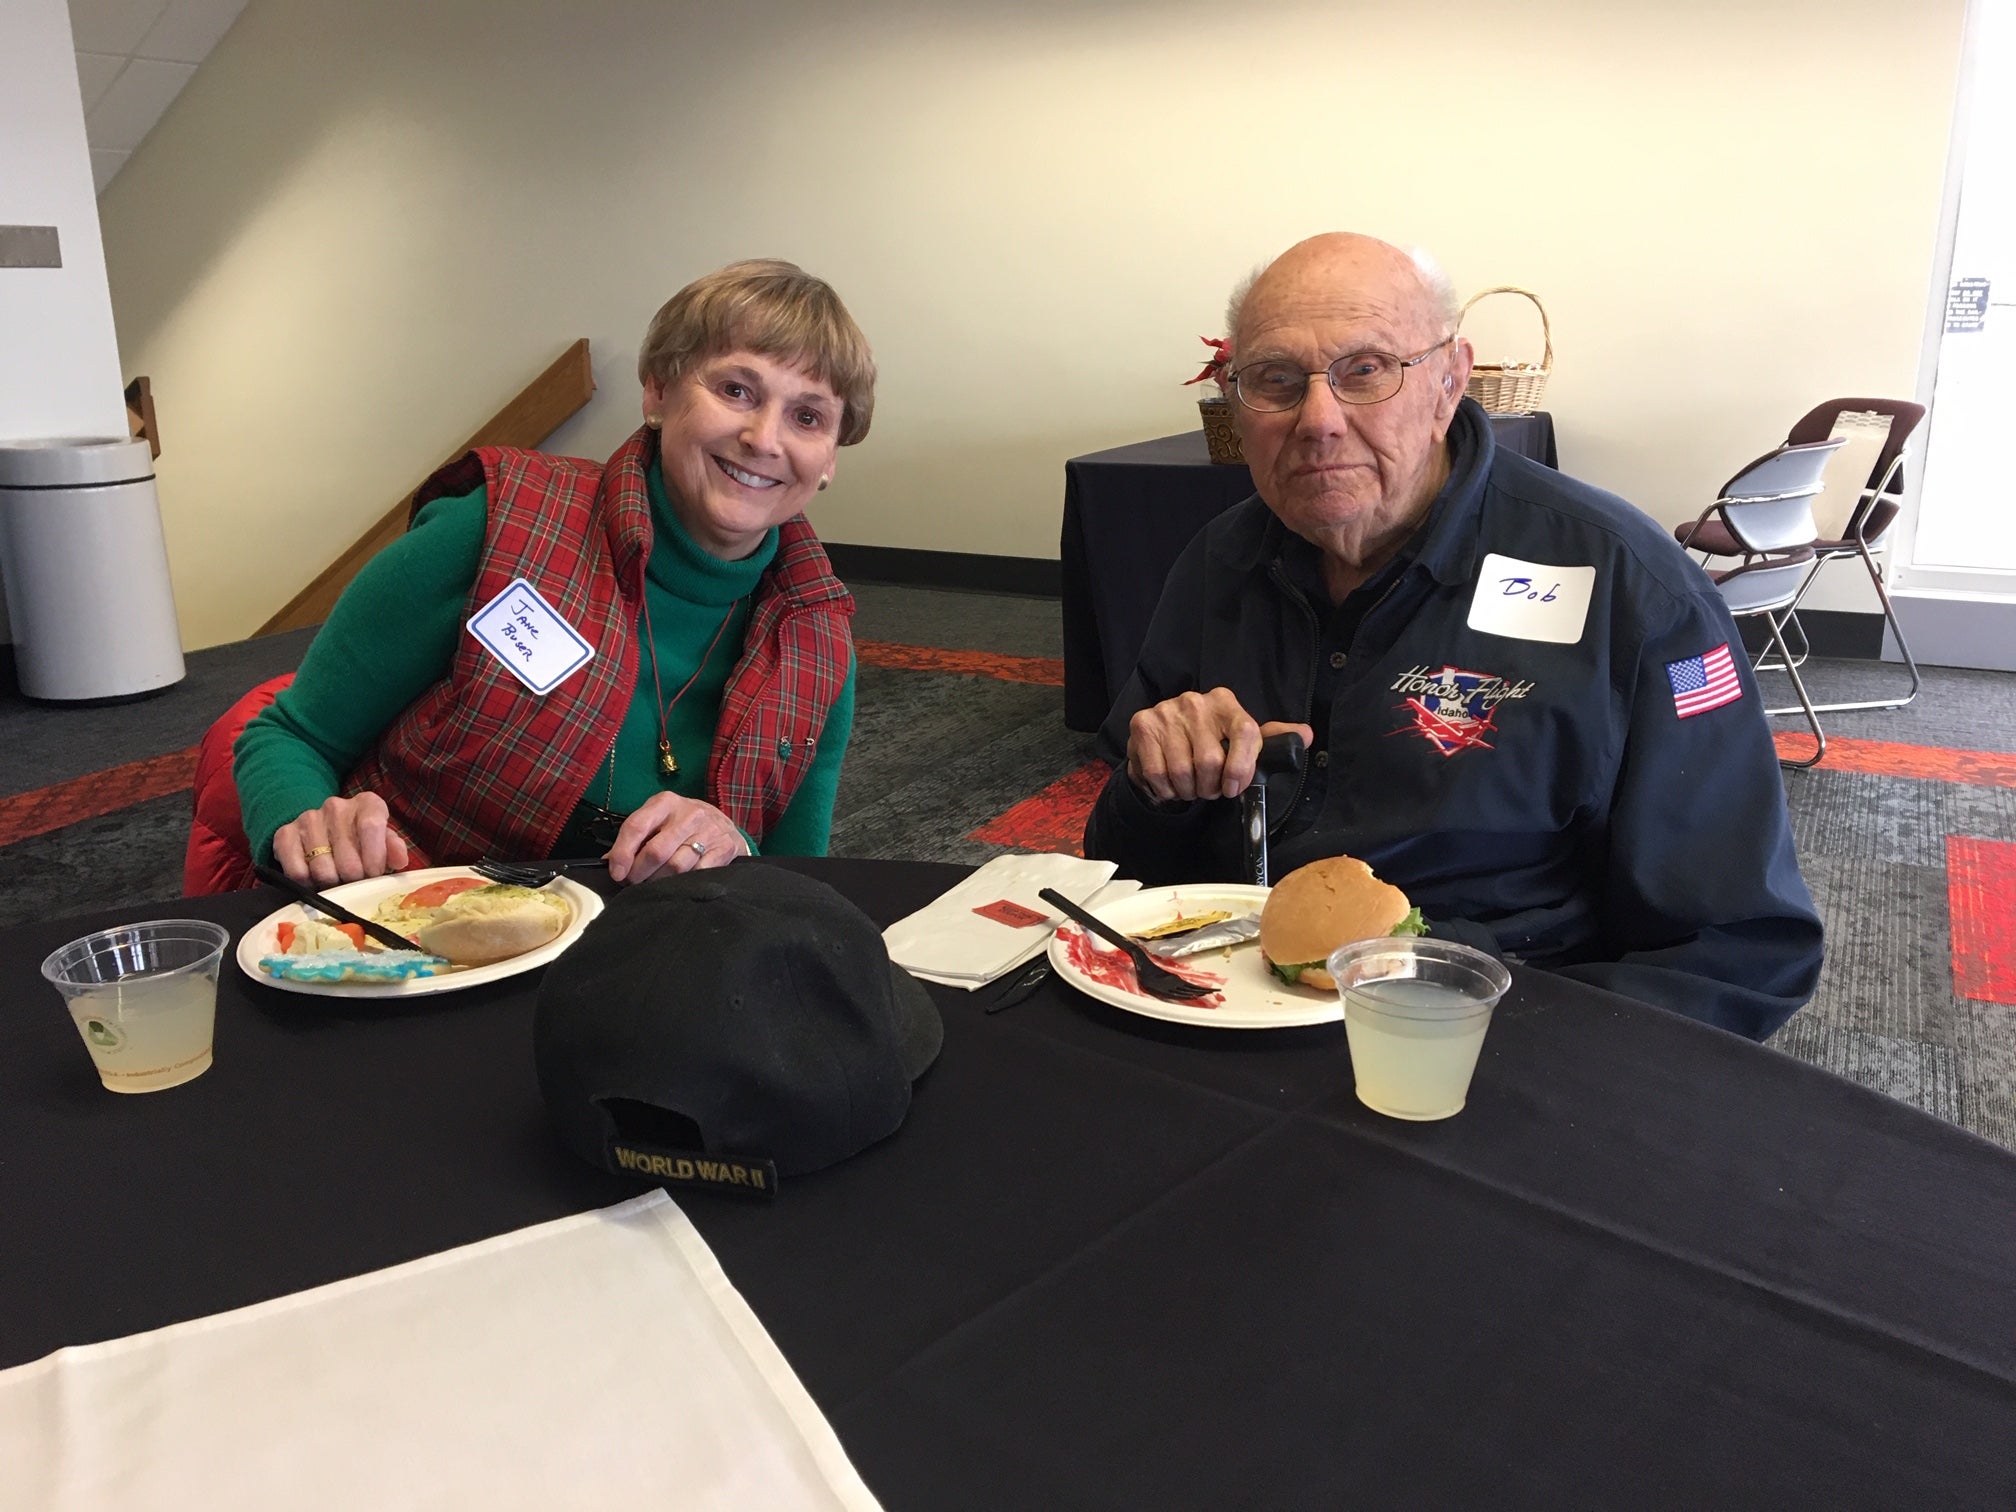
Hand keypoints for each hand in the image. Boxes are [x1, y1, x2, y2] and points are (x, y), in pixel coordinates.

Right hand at [273, 792, 410, 886]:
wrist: (322, 830)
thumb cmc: (362, 840)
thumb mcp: (383, 840)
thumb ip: (393, 848)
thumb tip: (400, 861)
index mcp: (367, 804)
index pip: (371, 827)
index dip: (374, 858)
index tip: (374, 875)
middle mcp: (336, 806)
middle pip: (348, 859)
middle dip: (354, 879)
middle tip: (354, 881)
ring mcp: (308, 818)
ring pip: (322, 869)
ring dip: (331, 884)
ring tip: (336, 880)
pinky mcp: (285, 834)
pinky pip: (297, 872)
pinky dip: (307, 884)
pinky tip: (315, 880)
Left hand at [605, 792, 745, 883]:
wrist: (724, 824)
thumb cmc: (681, 823)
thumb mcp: (658, 819)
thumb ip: (635, 836)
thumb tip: (610, 861)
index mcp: (665, 802)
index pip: (636, 826)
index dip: (623, 853)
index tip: (617, 873)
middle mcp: (688, 815)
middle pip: (656, 851)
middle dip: (639, 873)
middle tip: (633, 882)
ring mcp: (708, 831)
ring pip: (676, 867)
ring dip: (659, 881)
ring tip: (653, 883)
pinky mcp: (724, 848)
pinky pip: (698, 874)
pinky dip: (683, 883)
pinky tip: (677, 883)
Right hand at [1125, 687, 1313, 802]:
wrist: (1164, 736)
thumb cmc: (1209, 740)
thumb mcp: (1243, 738)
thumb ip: (1273, 738)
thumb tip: (1305, 735)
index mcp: (1226, 702)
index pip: (1246, 733)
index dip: (1242, 768)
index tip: (1234, 788)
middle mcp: (1196, 702)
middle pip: (1210, 761)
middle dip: (1210, 787)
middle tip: (1208, 788)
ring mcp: (1167, 712)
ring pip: (1183, 772)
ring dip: (1188, 791)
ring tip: (1190, 786)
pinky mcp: (1142, 725)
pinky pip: (1158, 773)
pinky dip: (1167, 789)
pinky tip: (1171, 784)